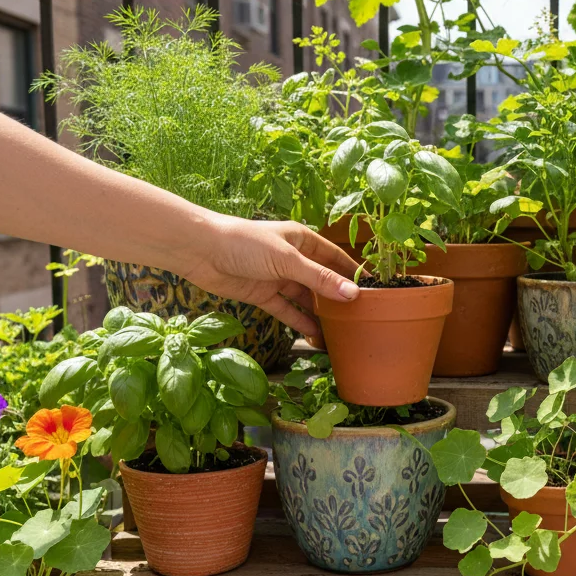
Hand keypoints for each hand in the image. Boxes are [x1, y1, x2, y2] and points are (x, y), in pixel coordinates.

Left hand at [179, 218, 358, 337]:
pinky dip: (300, 322)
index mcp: (302, 240)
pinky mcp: (263, 295)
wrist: (201, 251)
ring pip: (306, 298)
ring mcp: (278, 278)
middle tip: (361, 317)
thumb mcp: (288, 260)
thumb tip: (352, 295)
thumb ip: (319, 279)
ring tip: (341, 332)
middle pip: (322, 280)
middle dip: (338, 297)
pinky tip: (316, 336)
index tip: (375, 290)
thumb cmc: (245, 243)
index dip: (353, 272)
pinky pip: (287, 310)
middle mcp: (293, 258)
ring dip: (321, 314)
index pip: (335, 257)